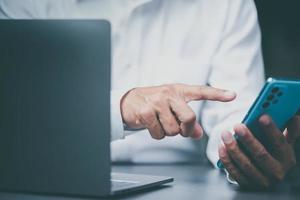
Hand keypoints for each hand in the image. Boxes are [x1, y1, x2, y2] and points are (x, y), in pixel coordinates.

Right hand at [121, 83, 235, 138]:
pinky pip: (159, 134)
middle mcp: (170, 94)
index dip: (217, 94)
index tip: (233, 95)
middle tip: (180, 129)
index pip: (201, 91)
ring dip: (169, 133)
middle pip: (190, 118)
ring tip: (161, 124)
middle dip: (186, 130)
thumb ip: (187, 120)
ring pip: (173, 130)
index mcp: (179, 91)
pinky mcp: (147, 111)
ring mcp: (158, 102)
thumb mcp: (172, 108)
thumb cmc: (153, 104)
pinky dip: (157, 135)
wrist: (128, 102)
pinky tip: (152, 126)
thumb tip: (198, 134)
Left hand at [219, 115, 299, 188]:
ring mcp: (262, 180)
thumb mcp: (284, 142)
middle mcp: (276, 172)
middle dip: (248, 139)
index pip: (280, 143)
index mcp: (286, 158)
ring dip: (234, 148)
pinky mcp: (247, 184)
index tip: (262, 117)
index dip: (271, 130)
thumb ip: (289, 129)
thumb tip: (295, 115)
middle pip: (261, 155)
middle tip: (238, 126)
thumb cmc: (273, 152)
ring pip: (246, 164)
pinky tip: (222, 147)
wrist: (265, 173)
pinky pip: (235, 172)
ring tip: (225, 134)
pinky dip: (227, 159)